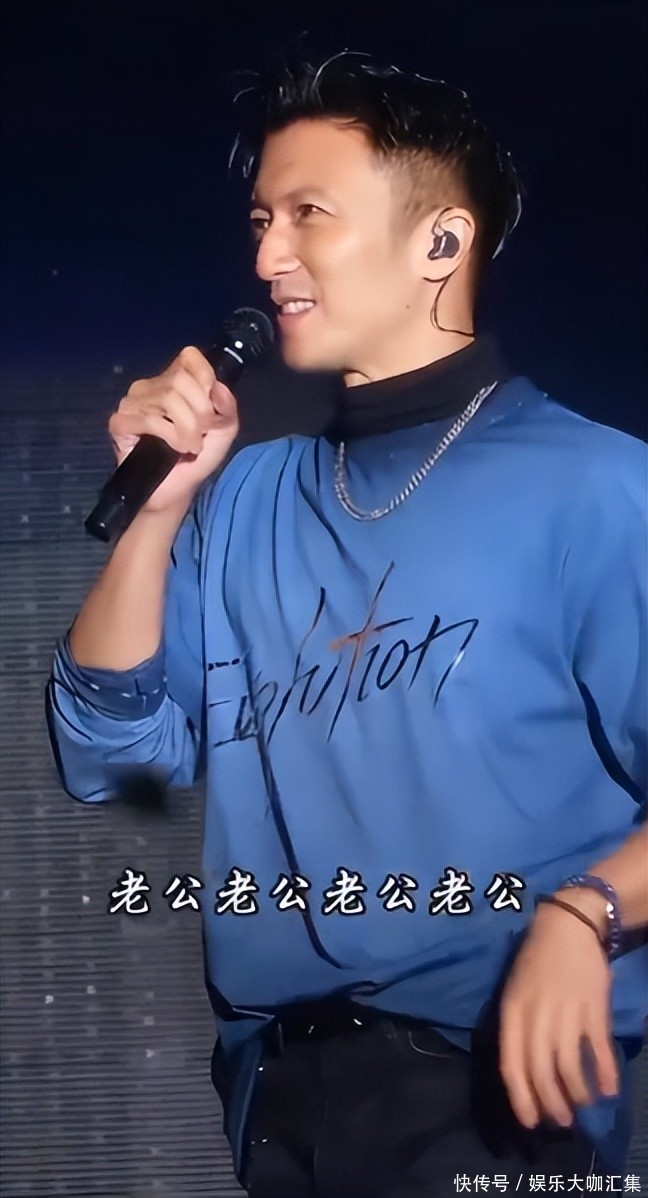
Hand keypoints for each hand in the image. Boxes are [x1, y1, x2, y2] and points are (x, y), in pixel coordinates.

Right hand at [108, 345, 239, 513]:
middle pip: (181, 380)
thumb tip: (219, 388)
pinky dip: (170, 435)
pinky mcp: (119, 423)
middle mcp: (149, 387)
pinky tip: (174, 449)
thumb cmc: (195, 458)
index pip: (189, 356)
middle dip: (201, 411)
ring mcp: (131, 403)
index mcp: (173, 381)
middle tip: (201, 435)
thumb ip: (227, 408)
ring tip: (190, 445)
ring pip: (168, 399)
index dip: (205, 376)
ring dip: (188, 428)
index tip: (211, 407)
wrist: (174, 491)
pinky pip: (150, 419)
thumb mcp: (223, 432)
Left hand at [498, 899, 618, 1128]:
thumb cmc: (537, 960)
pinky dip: (605, 1073)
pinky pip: (598, 1049)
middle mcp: (536, 1015)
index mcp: (512, 1011)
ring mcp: (566, 1012)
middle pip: (541, 1070)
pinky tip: (609, 1089)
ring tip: (583, 1105)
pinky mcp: (594, 1008)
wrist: (568, 925)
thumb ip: (516, 1027)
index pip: (511, 1063)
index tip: (530, 1121)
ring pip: (569, 1065)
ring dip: (577, 1092)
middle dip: (551, 1102)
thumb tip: (523, 1070)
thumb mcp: (515, 991)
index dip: (520, 1097)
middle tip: (561, 1120)